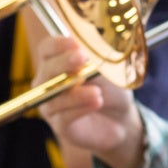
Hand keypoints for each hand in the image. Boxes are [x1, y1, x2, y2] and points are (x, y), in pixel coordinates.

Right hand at [36, 35, 142, 167]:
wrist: (120, 118)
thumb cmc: (109, 87)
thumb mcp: (106, 69)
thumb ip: (94, 60)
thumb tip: (88, 52)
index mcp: (56, 61)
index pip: (48, 49)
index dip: (59, 44)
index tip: (76, 42)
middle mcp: (48, 82)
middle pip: (47, 70)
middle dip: (64, 63)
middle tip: (81, 58)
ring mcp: (51, 104)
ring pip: (54, 96)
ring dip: (76, 93)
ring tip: (97, 92)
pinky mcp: (60, 125)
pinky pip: (64, 117)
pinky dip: (80, 108)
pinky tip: (96, 103)